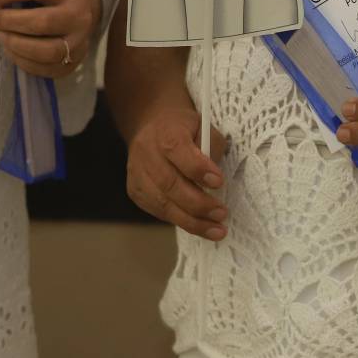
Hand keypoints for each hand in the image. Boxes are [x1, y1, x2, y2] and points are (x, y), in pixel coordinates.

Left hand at [0, 0, 102, 78]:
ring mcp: (79, 44)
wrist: (87, 5)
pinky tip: (11, 50)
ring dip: (16, 44)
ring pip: (46, 51)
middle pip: (44, 23)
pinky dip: (23, 61)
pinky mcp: (73, 63)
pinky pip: (45, 68)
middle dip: (11, 22)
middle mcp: (80, 19)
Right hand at [126, 104, 228, 239]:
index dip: (198, 169)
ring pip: (163, 203)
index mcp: (165, 132)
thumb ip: (212, 148)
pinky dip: (180, 220)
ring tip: (216, 229)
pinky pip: (158, 211)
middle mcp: (146, 153)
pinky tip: (198, 224)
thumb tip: (215, 180)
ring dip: (192, 221)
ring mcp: (137, 174)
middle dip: (199, 204)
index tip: (219, 182)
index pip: (177, 151)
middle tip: (221, 213)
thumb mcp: (203, 128)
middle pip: (170, 183)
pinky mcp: (135, 190)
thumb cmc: (183, 129)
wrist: (151, 127)